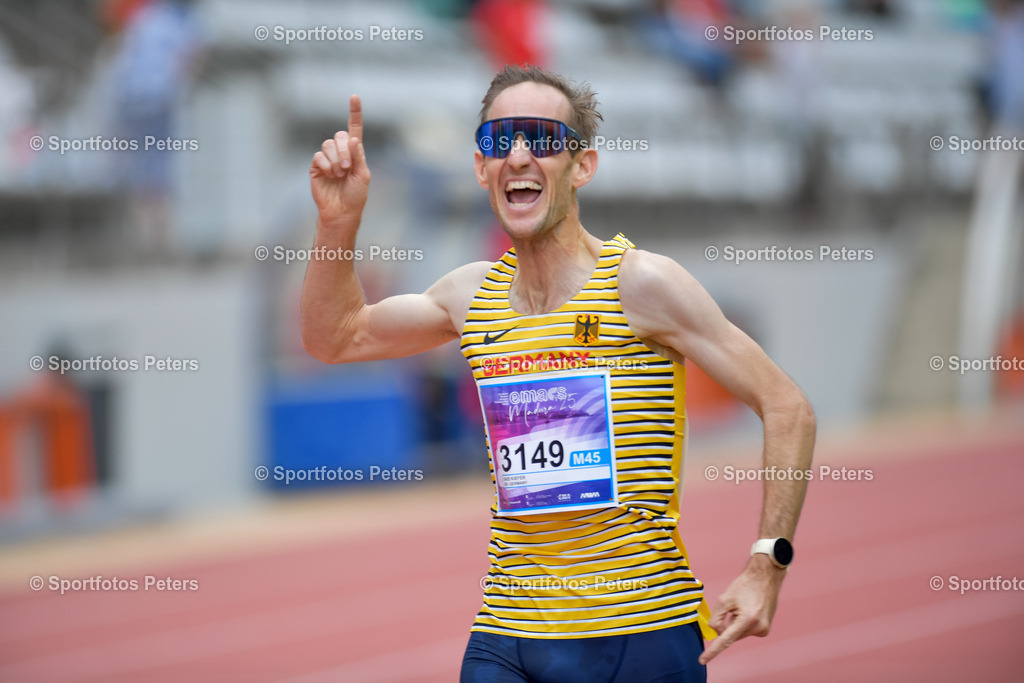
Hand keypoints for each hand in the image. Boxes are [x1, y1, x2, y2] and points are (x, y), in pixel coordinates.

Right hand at [310, 94, 370, 227]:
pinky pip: (318, 156)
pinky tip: (329, 175)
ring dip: (335, 159)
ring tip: (339, 174)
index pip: (354, 128)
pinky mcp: (316, 166)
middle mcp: (340, 152)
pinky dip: (325, 165)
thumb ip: (359, 157)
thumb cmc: (356, 195)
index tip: (354, 97)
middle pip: (340, 136)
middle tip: (347, 168)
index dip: (354, 113)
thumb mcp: (363, 175)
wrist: (341, 211)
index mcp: (355, 152)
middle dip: (344, 150)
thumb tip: (353, 139)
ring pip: (328, 145)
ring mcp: (327, 158)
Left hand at [698, 555, 784, 664]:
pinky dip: (742, 624)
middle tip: (733, 607)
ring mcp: (763, 630)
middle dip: (727, 624)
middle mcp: (758, 628)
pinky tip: (748, 610)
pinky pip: (746, 632)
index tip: (702, 660)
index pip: (725, 639)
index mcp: (747, 620)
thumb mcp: (724, 599)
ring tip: (743, 606)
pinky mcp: (765, 630)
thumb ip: (716, 618)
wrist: (765, 578)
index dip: (713, 651)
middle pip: (731, 635)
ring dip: (735, 623)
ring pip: (738, 634)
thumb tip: (717, 633)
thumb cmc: (744, 586)